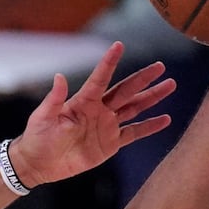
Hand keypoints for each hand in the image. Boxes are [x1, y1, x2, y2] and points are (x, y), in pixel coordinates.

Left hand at [8, 41, 176, 186]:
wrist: (39, 163)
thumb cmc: (38, 138)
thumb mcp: (43, 117)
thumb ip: (54, 99)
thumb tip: (59, 76)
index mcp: (83, 101)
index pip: (101, 78)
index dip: (109, 62)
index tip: (119, 45)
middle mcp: (99, 110)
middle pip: (126, 91)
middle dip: (143, 78)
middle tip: (160, 66)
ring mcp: (107, 126)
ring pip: (134, 108)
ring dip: (152, 97)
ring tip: (170, 85)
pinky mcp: (110, 144)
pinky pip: (134, 133)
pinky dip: (149, 126)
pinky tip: (165, 119)